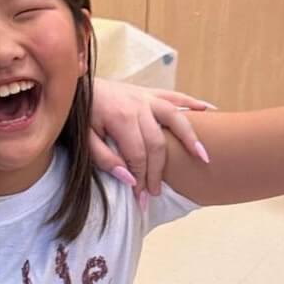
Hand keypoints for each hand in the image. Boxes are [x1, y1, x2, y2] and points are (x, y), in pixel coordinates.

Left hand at [88, 80, 213, 196]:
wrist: (75, 85)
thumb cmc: (79, 114)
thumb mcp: (84, 139)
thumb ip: (104, 158)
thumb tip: (128, 179)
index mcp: (121, 119)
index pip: (138, 156)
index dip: (141, 179)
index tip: (141, 198)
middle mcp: (139, 106)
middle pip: (157, 144)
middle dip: (158, 172)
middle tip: (156, 194)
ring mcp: (146, 97)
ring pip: (175, 118)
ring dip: (190, 138)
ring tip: (203, 158)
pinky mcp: (149, 92)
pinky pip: (175, 96)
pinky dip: (192, 102)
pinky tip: (208, 110)